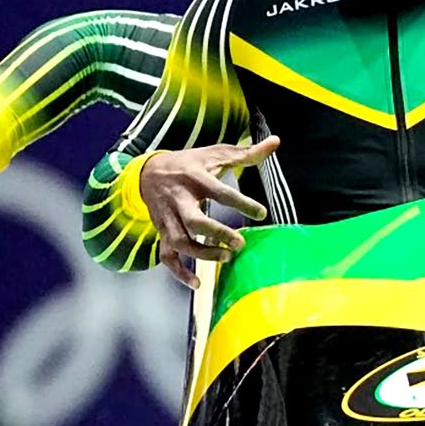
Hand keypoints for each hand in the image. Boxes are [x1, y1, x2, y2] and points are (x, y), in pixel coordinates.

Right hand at [140, 136, 278, 288]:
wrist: (148, 172)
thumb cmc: (190, 163)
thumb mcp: (216, 153)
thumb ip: (248, 152)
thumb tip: (276, 141)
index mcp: (195, 178)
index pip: (221, 192)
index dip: (242, 203)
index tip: (262, 213)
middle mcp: (180, 199)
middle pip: (195, 221)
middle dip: (217, 234)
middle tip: (240, 244)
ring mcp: (168, 218)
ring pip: (181, 241)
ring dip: (202, 254)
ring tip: (226, 258)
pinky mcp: (162, 233)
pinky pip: (167, 257)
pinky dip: (179, 273)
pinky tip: (197, 284)